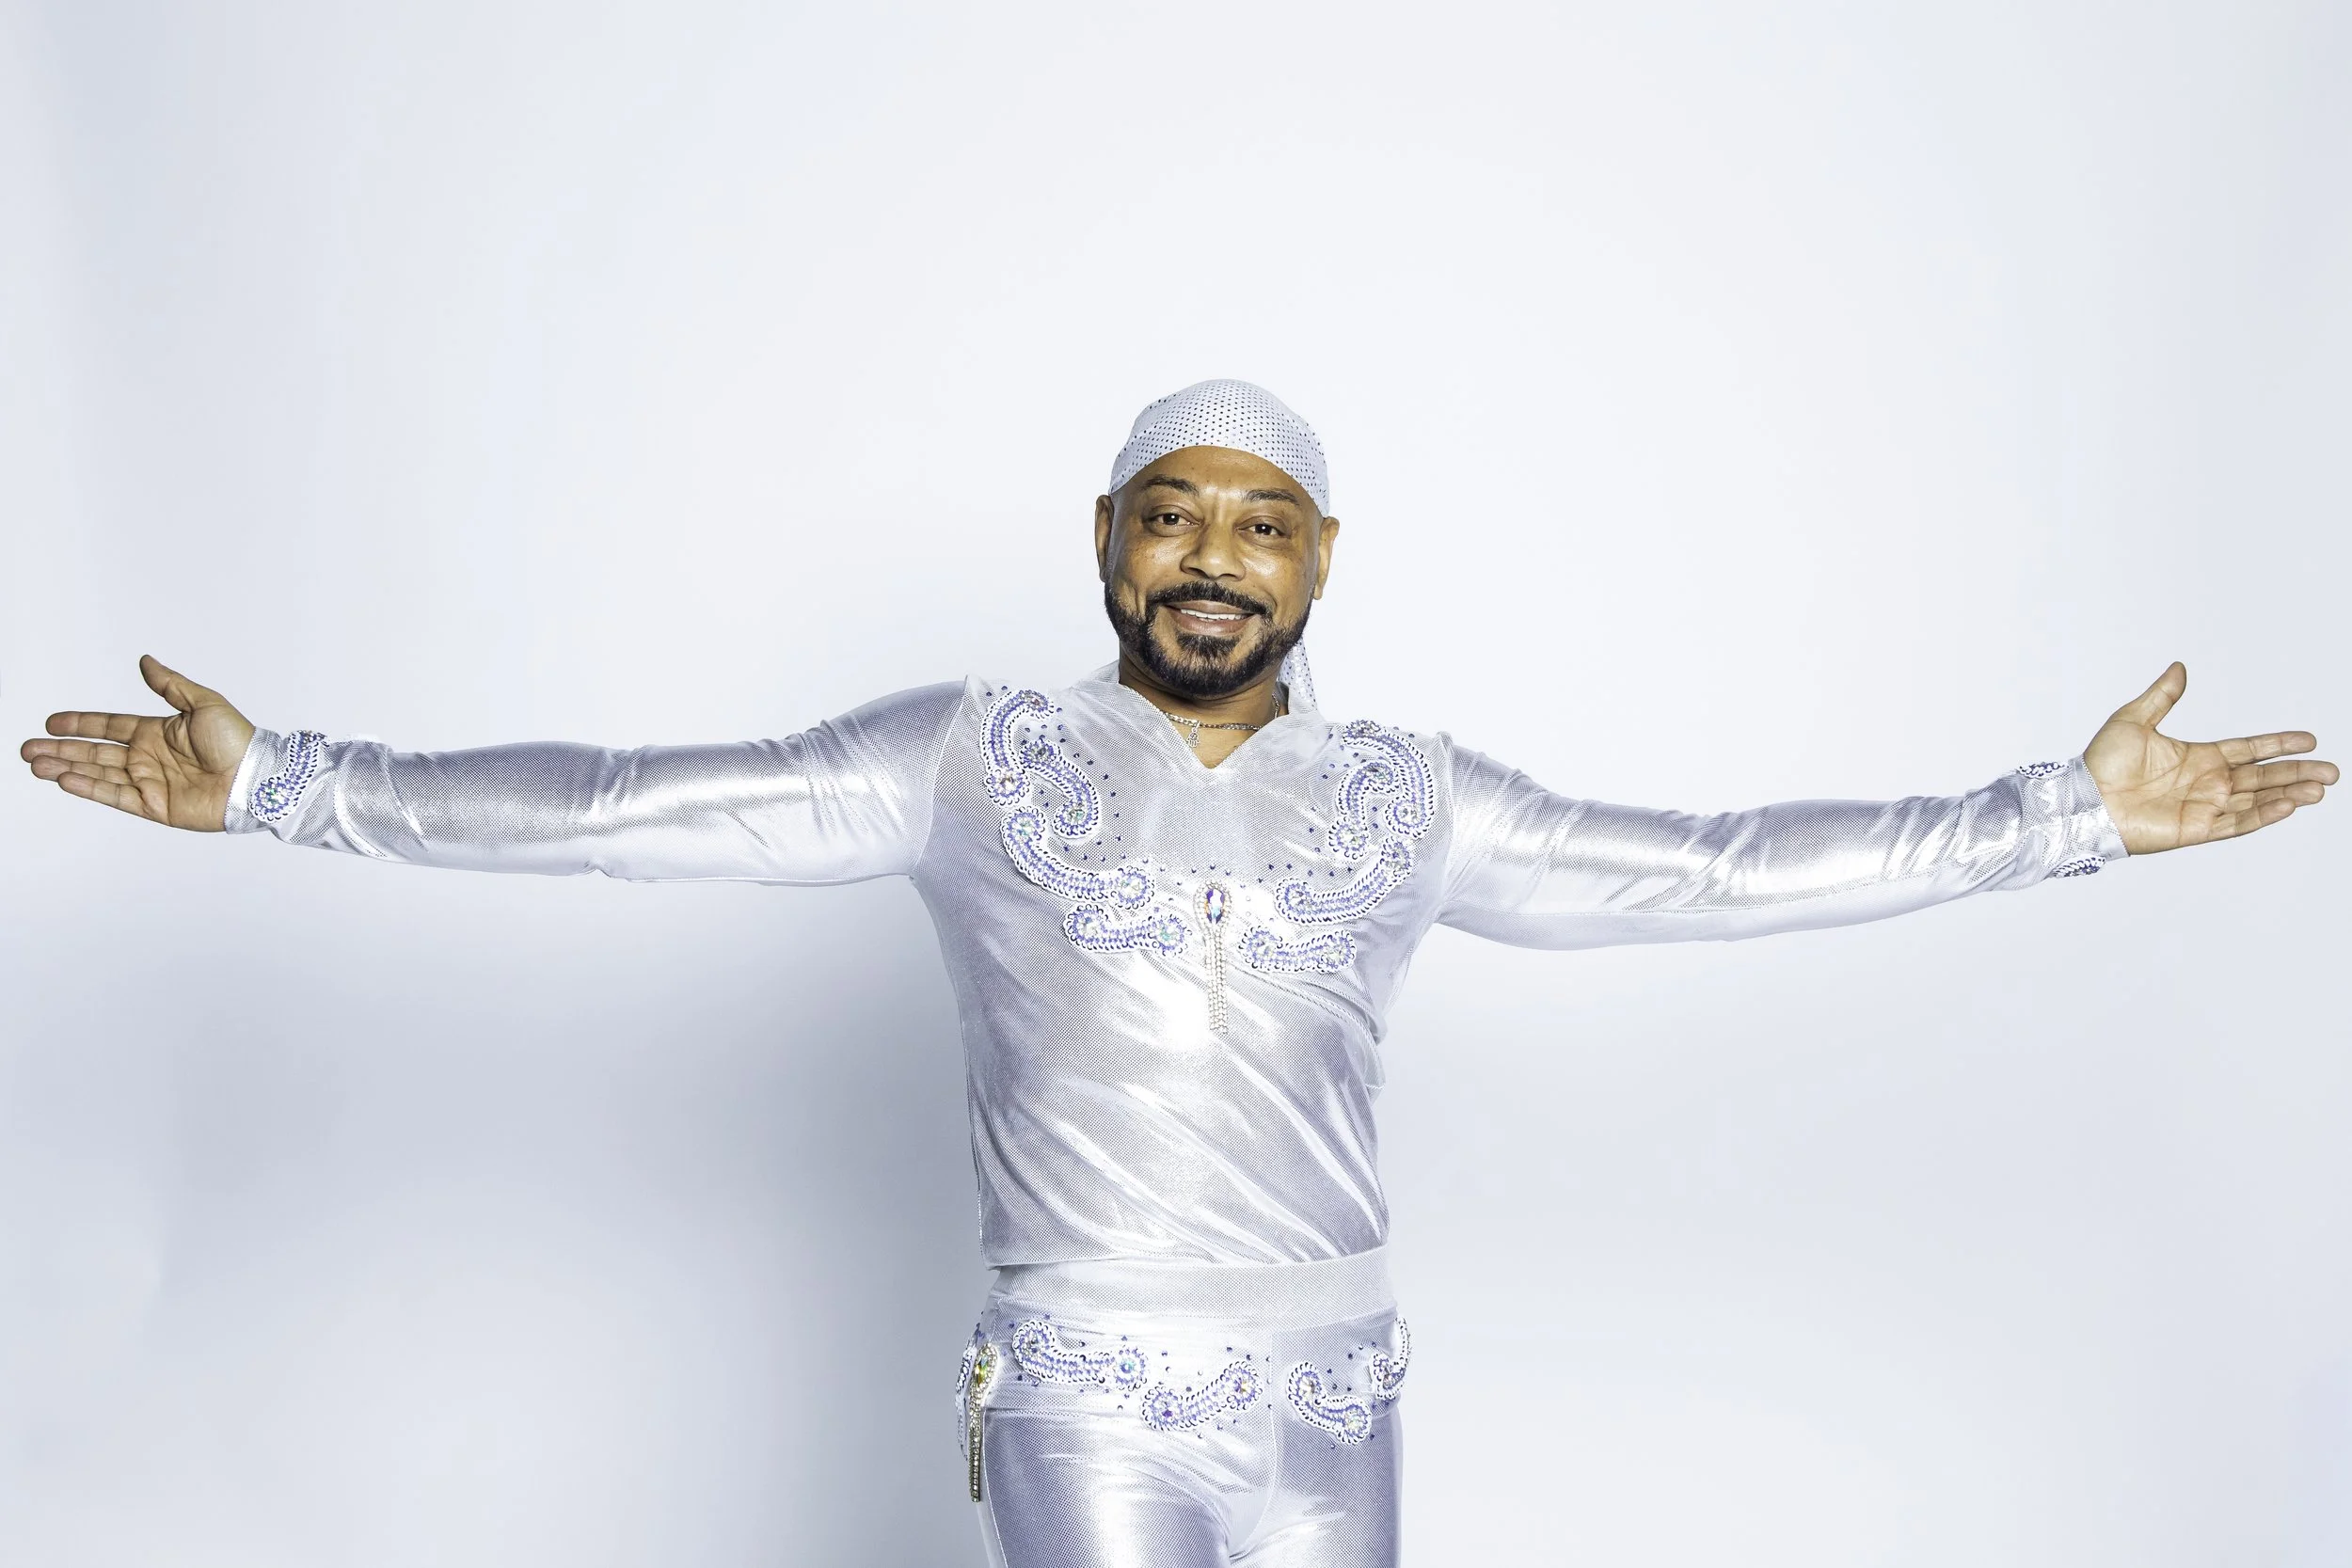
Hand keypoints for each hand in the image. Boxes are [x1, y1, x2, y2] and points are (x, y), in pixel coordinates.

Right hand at [19, 655, 256, 830]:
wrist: (256, 777)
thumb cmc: (238, 740)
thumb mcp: (203, 703)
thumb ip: (170, 685)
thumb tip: (145, 662)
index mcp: (157, 733)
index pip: (108, 727)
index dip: (80, 724)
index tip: (51, 722)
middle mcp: (148, 758)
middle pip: (95, 752)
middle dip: (61, 750)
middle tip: (28, 748)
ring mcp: (150, 783)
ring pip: (98, 774)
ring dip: (66, 768)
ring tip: (36, 763)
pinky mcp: (155, 806)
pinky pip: (115, 796)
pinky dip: (89, 788)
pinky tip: (64, 779)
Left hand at [2083, 662, 2334, 854]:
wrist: (2084, 799)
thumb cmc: (2101, 763)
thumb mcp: (2133, 720)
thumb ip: (2162, 696)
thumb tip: (2179, 668)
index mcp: (2198, 757)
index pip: (2249, 749)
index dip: (2279, 744)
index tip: (2310, 740)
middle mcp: (2207, 782)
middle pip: (2263, 777)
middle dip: (2297, 773)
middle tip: (2332, 772)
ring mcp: (2204, 806)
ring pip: (2258, 800)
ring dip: (2289, 794)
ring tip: (2320, 788)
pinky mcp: (2195, 829)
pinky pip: (2237, 823)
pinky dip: (2263, 815)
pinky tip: (2288, 805)